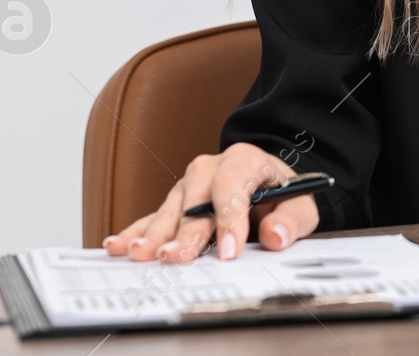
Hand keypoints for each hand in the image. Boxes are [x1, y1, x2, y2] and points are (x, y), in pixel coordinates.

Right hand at [101, 143, 319, 263]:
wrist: (269, 183)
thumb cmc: (282, 196)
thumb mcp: (300, 204)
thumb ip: (292, 220)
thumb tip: (275, 236)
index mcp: (246, 160)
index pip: (233, 182)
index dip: (229, 216)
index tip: (229, 251)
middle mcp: (212, 167)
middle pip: (196, 195)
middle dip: (186, 229)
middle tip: (176, 257)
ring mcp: (189, 184)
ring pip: (170, 206)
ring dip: (154, 232)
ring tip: (141, 254)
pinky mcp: (175, 203)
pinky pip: (152, 216)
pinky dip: (135, 231)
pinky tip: (118, 245)